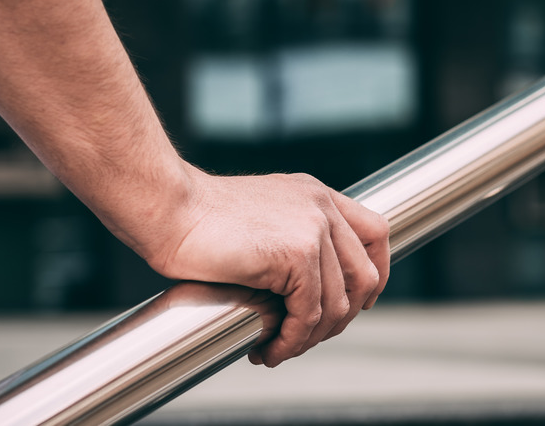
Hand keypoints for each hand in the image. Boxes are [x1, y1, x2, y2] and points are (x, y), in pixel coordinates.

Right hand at [141, 167, 389, 367]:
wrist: (169, 208)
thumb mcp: (260, 215)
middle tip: (305, 337)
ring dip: (310, 338)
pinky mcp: (297, 253)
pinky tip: (268, 348)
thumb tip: (304, 285)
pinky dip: (292, 340)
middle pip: (366, 274)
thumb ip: (289, 235)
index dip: (375, 273)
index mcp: (316, 195)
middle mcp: (321, 207)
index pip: (375, 232)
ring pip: (338, 303)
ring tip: (279, 348)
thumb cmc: (197, 217)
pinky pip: (310, 313)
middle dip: (342, 318)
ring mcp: (313, 228)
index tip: (358, 303)